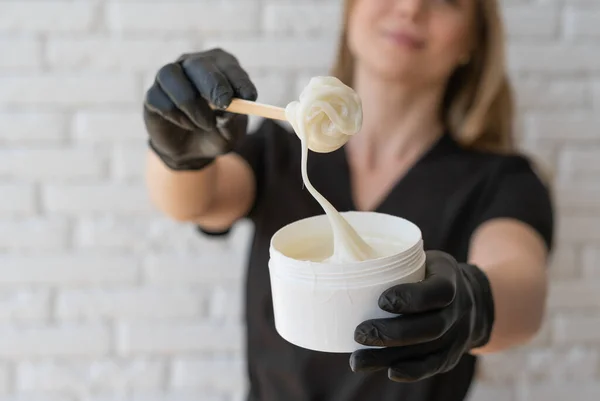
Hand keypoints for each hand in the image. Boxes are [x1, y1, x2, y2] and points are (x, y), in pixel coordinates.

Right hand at [143, 48, 257, 170]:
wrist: (192, 149)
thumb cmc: (217, 132)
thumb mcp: (231, 133)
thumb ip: (232, 123)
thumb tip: (228, 112)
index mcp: (219, 66)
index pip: (228, 64)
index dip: (238, 79)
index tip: (249, 96)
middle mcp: (192, 64)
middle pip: (197, 63)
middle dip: (213, 84)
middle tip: (224, 104)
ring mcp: (170, 77)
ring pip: (173, 78)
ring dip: (193, 105)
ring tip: (206, 125)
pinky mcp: (153, 95)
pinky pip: (160, 100)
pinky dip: (176, 117)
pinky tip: (187, 125)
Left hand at [350, 250, 494, 381]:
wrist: (472, 297)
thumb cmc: (431, 274)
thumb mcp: (422, 259)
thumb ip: (396, 265)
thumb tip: (348, 267)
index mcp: (450, 278)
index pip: (439, 291)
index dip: (411, 298)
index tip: (381, 301)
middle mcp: (459, 309)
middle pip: (431, 327)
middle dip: (392, 333)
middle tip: (359, 333)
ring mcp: (458, 335)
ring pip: (427, 350)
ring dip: (390, 357)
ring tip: (358, 360)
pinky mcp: (451, 355)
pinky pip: (432, 366)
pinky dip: (410, 371)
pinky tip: (387, 371)